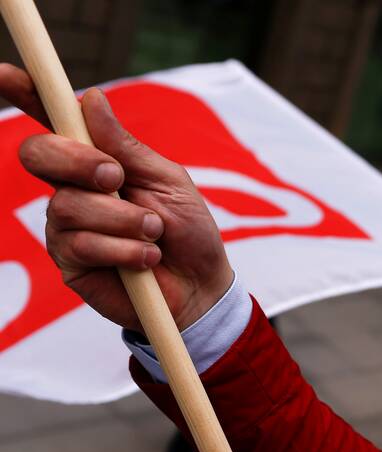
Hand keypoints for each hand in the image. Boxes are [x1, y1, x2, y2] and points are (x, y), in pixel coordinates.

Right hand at [0, 64, 231, 331]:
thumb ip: (127, 147)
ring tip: (154, 234)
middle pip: (39, 154)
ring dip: (122, 219)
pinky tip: (145, 260)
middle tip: (117, 179)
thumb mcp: (168, 181)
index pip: (53, 124)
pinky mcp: (70, 263)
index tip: (5, 75)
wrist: (202, 286)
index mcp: (95, 162)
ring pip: (68, 205)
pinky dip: (123, 250)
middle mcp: (71, 189)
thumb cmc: (188, 231)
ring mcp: (65, 226)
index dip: (26, 96)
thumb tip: (91, 98)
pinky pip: (81, 245)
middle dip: (78, 162)